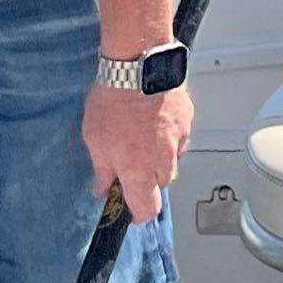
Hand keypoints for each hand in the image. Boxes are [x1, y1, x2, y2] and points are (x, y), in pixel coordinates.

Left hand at [84, 82, 192, 219]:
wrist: (139, 68)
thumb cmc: (114, 103)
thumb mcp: (94, 140)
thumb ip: (102, 169)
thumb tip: (103, 187)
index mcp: (138, 172)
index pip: (147, 209)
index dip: (139, 214)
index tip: (131, 210)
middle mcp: (163, 161)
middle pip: (161, 185)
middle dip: (148, 180)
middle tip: (131, 163)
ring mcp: (178, 140)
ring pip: (172, 160)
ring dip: (160, 157)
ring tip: (144, 136)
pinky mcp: (187, 120)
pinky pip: (180, 137)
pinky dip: (169, 135)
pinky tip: (155, 120)